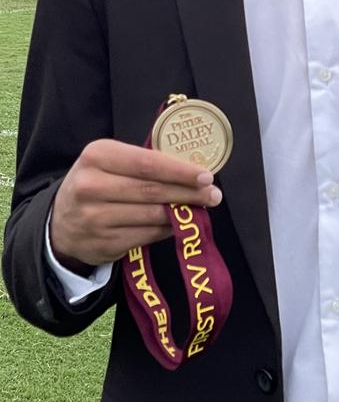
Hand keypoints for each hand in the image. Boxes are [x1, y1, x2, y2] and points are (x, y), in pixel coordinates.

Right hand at [50, 139, 221, 271]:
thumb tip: (193, 171)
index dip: (179, 170)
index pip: (147, 163)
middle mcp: (91, 186)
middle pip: (152, 191)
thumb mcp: (110, 162)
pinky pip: (146, 236)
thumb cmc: (97, 183)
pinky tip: (178, 223)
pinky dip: (167, 230)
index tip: (206, 175)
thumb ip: (144, 163)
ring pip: (152, 216)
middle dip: (189, 193)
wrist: (60, 223)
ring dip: (182, 213)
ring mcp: (95, 219)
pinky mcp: (103, 245)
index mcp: (97, 156)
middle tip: (214, 194)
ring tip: (201, 208)